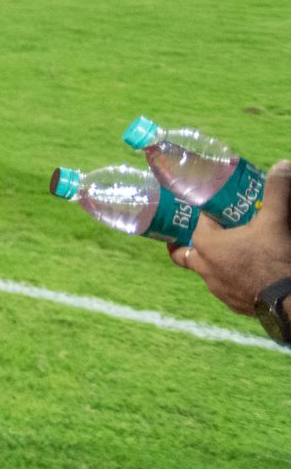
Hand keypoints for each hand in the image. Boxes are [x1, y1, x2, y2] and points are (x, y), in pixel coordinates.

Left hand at [171, 162, 290, 315]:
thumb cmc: (276, 258)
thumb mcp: (277, 219)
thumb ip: (277, 190)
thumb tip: (282, 165)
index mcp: (205, 245)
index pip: (199, 222)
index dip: (210, 212)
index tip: (222, 207)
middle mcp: (204, 269)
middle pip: (188, 252)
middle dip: (194, 242)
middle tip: (211, 232)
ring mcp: (218, 289)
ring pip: (208, 271)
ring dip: (217, 260)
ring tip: (237, 251)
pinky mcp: (234, 304)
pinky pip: (227, 287)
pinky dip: (234, 278)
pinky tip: (251, 272)